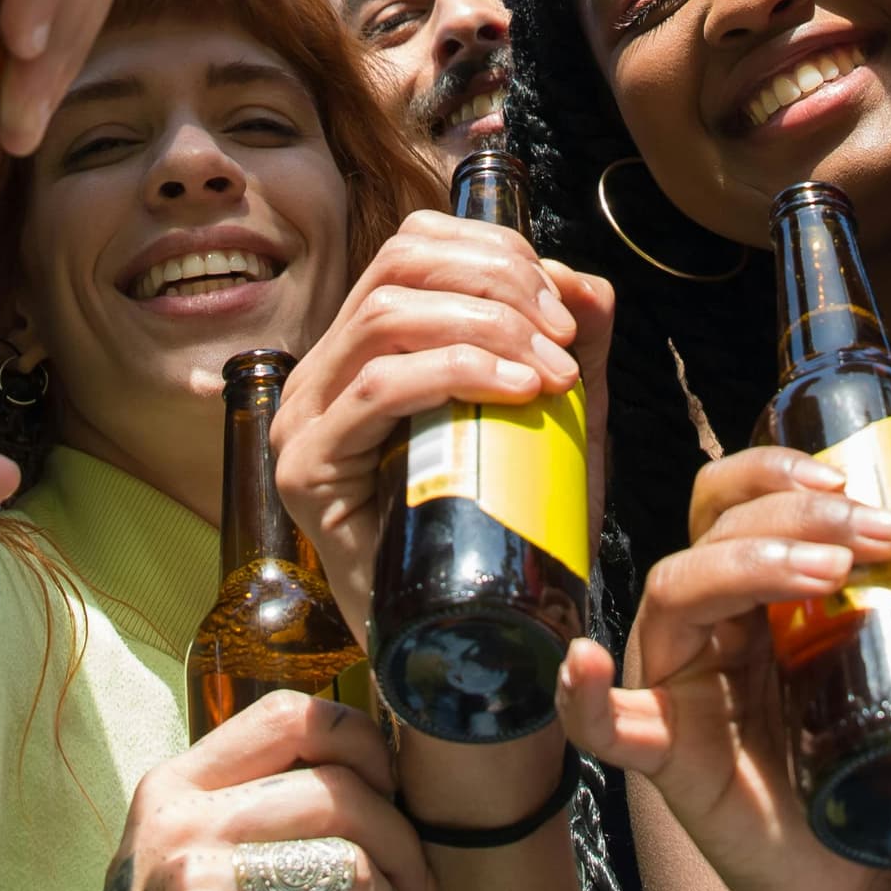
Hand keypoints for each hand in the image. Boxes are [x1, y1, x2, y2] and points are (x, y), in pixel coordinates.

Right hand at [50, 691, 442, 890]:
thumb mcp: (186, 857)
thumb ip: (248, 813)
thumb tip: (374, 788)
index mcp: (179, 785)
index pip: (288, 716)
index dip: (362, 742)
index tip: (395, 792)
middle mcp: (182, 819)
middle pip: (338, 793)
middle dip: (405, 847)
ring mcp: (193, 879)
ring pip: (348, 868)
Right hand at [270, 212, 607, 631]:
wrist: (476, 641)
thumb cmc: (504, 532)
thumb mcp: (550, 420)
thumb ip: (568, 348)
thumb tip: (585, 281)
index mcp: (363, 349)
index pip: (412, 249)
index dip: (493, 251)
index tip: (561, 306)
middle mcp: (321, 374)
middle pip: (400, 266)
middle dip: (497, 282)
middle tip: (561, 338)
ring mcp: (305, 420)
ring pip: (388, 317)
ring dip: (487, 326)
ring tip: (549, 374)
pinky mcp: (308, 469)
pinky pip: (377, 389)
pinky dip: (456, 372)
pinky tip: (516, 392)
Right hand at [556, 445, 890, 890]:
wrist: (847, 867)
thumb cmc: (860, 748)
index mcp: (747, 585)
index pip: (732, 496)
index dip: (779, 473)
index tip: (852, 481)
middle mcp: (700, 619)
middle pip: (714, 530)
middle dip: (794, 516)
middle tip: (875, 536)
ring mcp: (673, 682)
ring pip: (674, 590)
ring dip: (743, 566)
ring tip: (826, 576)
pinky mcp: (663, 754)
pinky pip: (605, 724)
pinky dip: (585, 694)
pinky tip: (587, 663)